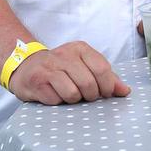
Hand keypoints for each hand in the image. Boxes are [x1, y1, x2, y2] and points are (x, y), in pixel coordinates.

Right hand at [9, 41, 130, 104]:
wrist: (26, 67)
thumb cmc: (61, 69)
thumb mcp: (84, 66)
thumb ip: (106, 77)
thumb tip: (125, 90)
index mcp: (80, 48)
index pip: (102, 68)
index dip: (107, 86)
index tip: (105, 93)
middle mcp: (65, 55)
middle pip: (89, 83)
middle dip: (91, 96)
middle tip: (86, 97)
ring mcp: (49, 67)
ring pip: (73, 93)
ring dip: (74, 100)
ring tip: (69, 94)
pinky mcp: (37, 81)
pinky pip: (56, 99)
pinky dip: (58, 102)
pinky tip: (54, 95)